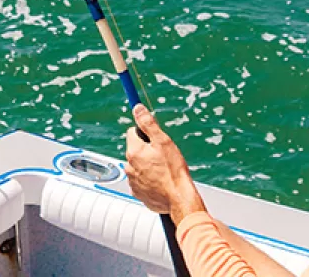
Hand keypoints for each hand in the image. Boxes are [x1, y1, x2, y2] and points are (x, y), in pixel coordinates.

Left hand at [124, 104, 205, 223]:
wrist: (179, 198)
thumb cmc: (174, 171)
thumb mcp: (163, 141)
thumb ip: (148, 123)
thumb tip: (137, 109)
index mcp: (134, 151)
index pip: (132, 132)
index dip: (144, 133)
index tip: (154, 138)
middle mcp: (129, 166)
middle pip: (135, 150)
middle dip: (146, 150)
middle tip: (162, 156)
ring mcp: (132, 181)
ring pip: (138, 165)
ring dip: (147, 165)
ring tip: (163, 170)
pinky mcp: (137, 193)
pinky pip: (141, 181)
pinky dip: (148, 180)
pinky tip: (160, 181)